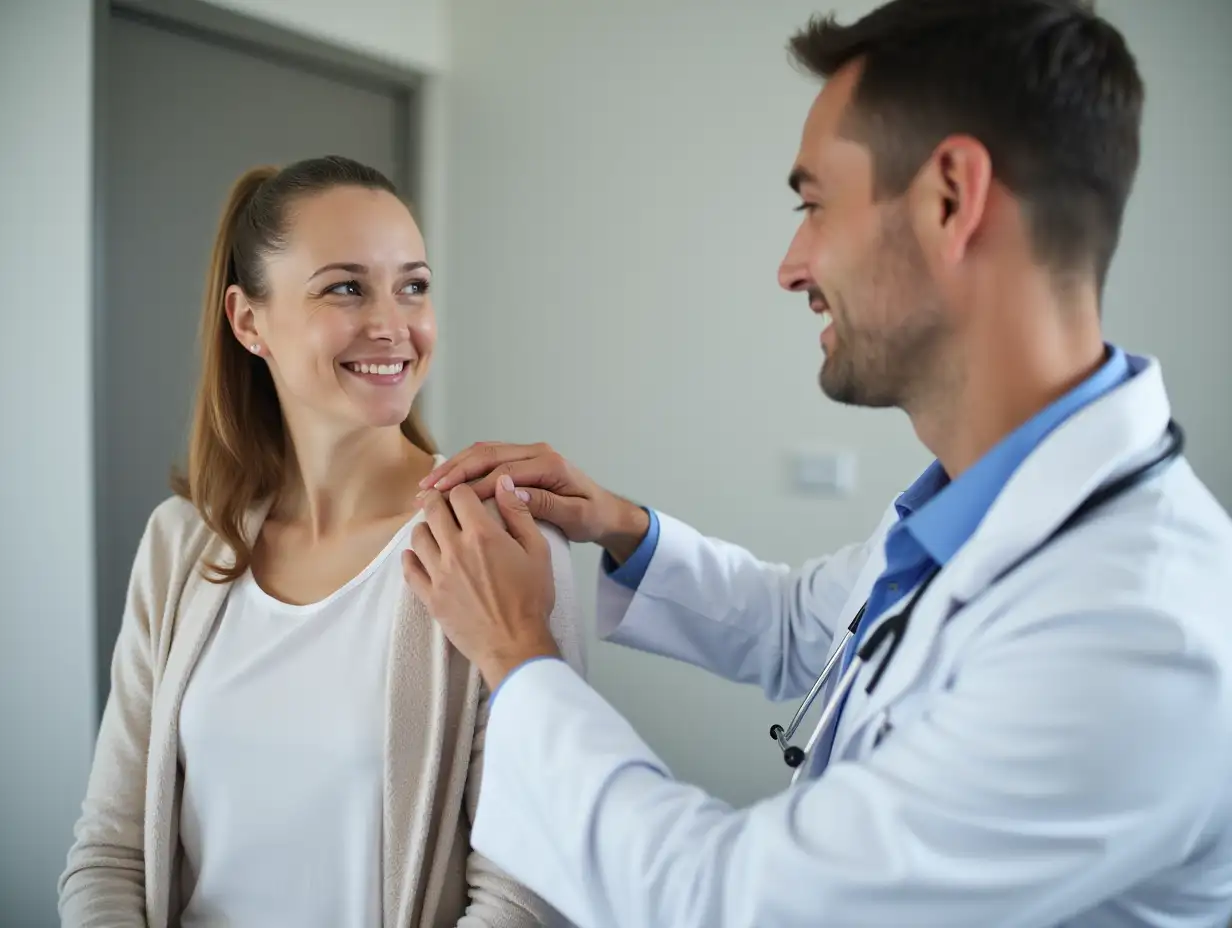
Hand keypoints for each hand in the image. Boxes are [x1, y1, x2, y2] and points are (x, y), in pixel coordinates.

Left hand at [403, 476, 560, 689]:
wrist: (515, 644)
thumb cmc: (531, 599)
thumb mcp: (538, 551)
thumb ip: (519, 514)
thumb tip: (504, 484)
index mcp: (483, 534)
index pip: (460, 495)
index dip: (463, 491)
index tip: (466, 497)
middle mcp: (455, 549)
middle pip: (433, 510)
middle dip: (437, 501)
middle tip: (443, 504)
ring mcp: (439, 573)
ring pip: (418, 536)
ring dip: (425, 528)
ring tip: (435, 531)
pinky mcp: (430, 596)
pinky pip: (409, 570)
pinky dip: (410, 558)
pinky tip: (416, 556)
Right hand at [419, 442, 649, 563]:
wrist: (607, 512)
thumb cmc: (593, 517)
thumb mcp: (575, 516)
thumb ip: (544, 504)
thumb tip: (511, 493)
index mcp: (549, 463)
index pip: (503, 470)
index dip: (474, 485)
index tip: (449, 501)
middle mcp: (537, 452)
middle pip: (487, 454)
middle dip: (455, 470)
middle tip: (428, 488)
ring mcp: (529, 454)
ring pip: (484, 452)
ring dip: (455, 466)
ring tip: (429, 484)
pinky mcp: (522, 461)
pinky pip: (488, 458)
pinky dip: (465, 467)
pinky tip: (446, 480)